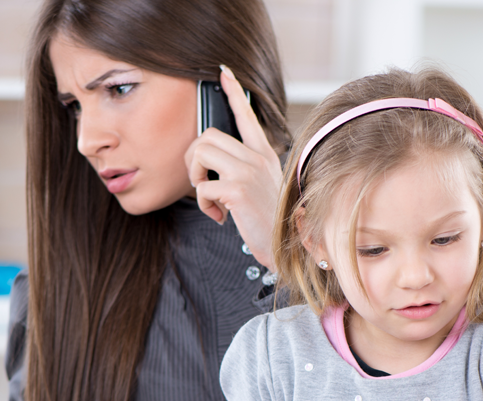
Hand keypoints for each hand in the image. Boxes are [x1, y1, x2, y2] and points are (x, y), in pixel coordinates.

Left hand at [185, 65, 282, 271]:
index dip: (234, 92)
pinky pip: (201, 187)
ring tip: (208, 196)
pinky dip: (203, 205)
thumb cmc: (272, 220)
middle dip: (193, 158)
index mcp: (264, 154)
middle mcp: (257, 157)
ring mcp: (248, 172)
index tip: (224, 73)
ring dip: (194, 177)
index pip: (247, 115)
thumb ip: (244, 169)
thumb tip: (212, 163)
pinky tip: (219, 217)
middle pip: (207, 135)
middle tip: (201, 181)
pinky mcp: (237, 190)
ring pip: (200, 152)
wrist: (290, 246)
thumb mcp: (263, 186)